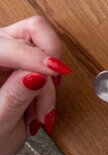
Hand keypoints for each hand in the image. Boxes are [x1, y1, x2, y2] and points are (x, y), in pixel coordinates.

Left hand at [0, 16, 68, 154]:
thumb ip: (15, 96)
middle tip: (55, 79)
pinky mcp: (22, 65)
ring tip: (40, 112)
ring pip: (45, 48)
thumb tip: (37, 74)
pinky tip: (38, 108)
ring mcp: (9, 57)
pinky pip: (48, 64)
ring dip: (49, 83)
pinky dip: (49, 87)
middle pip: (31, 31)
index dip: (35, 55)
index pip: (9, 45)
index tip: (55, 70)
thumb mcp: (0, 122)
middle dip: (47, 61)